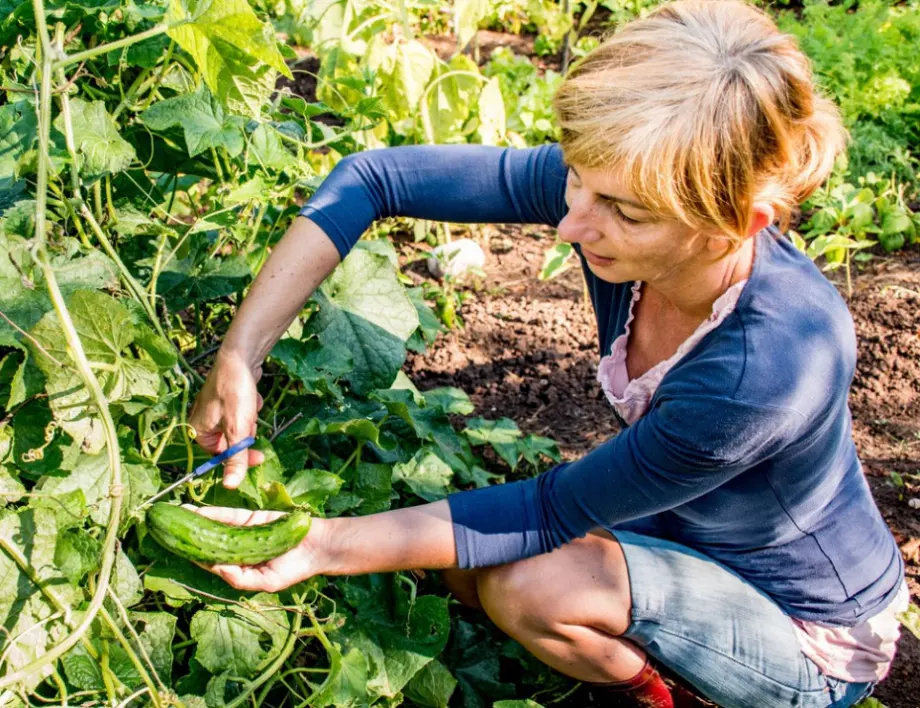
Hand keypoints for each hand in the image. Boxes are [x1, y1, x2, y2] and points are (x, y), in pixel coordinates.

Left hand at [187, 505, 324, 591]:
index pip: (211, 562)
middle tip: (166, 530)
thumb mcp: (266, 582)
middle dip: (188, 537)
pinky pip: (229, 516)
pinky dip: (213, 513)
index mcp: (239, 568)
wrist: (317, 546)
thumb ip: (239, 578)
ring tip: (176, 515)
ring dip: (196, 521)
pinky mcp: (252, 517)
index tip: (174, 550)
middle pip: (208, 543)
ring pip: (215, 526)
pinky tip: (196, 511)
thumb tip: (214, 568)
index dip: (192, 557)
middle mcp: (238, 549)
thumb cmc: (294, 569)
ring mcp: (244, 532)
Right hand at [189, 351, 264, 488]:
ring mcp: (215, 411)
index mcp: (197, 431)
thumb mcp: (238, 428)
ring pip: (240, 428)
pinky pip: (243, 414)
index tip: (259, 456)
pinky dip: (250, 408)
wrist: (241, 356)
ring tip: (250, 405)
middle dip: (246, 433)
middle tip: (251, 420)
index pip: (220, 457)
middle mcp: (202, 422)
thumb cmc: (234, 391)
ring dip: (250, 420)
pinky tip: (252, 396)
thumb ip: (235, 458)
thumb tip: (231, 486)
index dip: (240, 457)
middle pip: (231, 443)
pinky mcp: (227, 401)